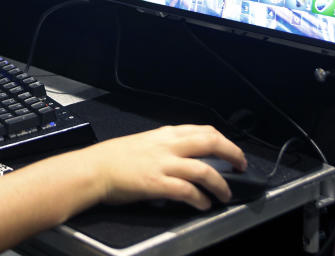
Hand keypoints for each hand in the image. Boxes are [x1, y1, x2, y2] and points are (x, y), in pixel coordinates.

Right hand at [85, 124, 245, 209]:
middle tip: (241, 166)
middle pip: (211, 143)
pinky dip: (200, 199)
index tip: (231, 150)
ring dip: (221, 184)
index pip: (203, 130)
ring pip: (204, 170)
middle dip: (233, 154)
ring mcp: (163, 164)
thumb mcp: (143, 143)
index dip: (223, 140)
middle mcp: (167, 146)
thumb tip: (182, 155)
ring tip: (226, 194)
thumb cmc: (112, 158)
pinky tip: (203, 205)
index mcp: (164, 135)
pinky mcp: (157, 184)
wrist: (93, 169)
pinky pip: (187, 191)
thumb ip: (164, 146)